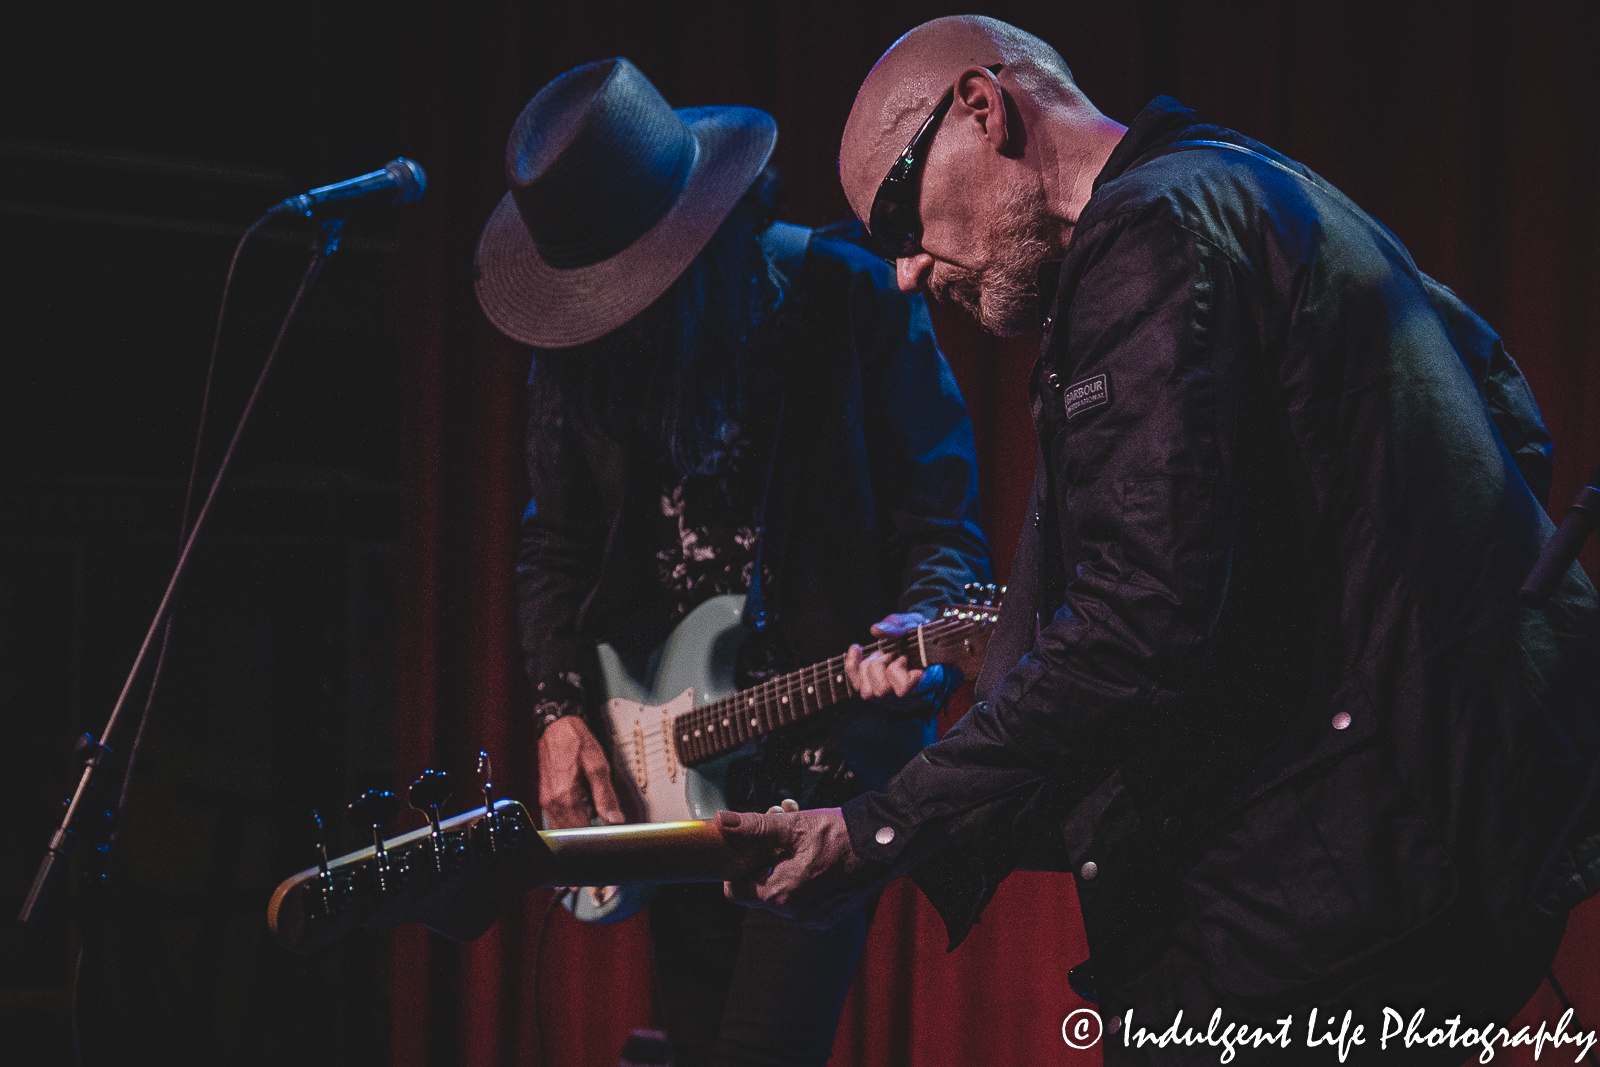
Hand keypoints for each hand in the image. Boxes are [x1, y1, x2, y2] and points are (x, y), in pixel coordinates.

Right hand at [538, 716, 624, 829]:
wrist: (554, 726)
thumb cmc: (575, 741)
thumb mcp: (597, 764)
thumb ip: (605, 795)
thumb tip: (615, 820)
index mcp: (566, 797)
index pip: (582, 832)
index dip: (597, 840)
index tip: (610, 838)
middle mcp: (552, 803)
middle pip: (570, 834)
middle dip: (587, 837)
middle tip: (605, 832)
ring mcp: (546, 801)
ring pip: (562, 828)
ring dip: (578, 829)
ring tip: (595, 822)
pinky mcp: (544, 797)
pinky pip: (556, 818)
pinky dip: (570, 821)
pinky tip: (582, 812)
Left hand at [720, 807, 885, 926]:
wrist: (886, 845)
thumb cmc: (841, 835)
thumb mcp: (793, 825)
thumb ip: (754, 827)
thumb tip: (721, 822)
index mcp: (781, 896)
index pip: (735, 892)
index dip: (735, 865)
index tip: (746, 844)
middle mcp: (795, 913)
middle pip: (760, 886)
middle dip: (764, 853)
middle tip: (778, 821)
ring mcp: (813, 916)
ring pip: (782, 889)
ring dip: (783, 860)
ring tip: (798, 828)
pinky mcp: (829, 913)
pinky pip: (802, 896)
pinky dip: (802, 874)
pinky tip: (813, 849)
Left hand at [846, 612, 947, 712]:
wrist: (928, 650)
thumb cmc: (924, 640)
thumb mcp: (916, 625)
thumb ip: (899, 626)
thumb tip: (876, 630)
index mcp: (925, 683)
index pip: (905, 688)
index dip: (897, 670)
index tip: (904, 656)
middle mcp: (908, 698)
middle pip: (881, 691)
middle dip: (880, 664)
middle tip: (891, 653)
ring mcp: (892, 700)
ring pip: (867, 693)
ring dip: (868, 668)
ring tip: (881, 656)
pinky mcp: (878, 695)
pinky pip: (856, 686)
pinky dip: (852, 665)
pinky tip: (856, 649)